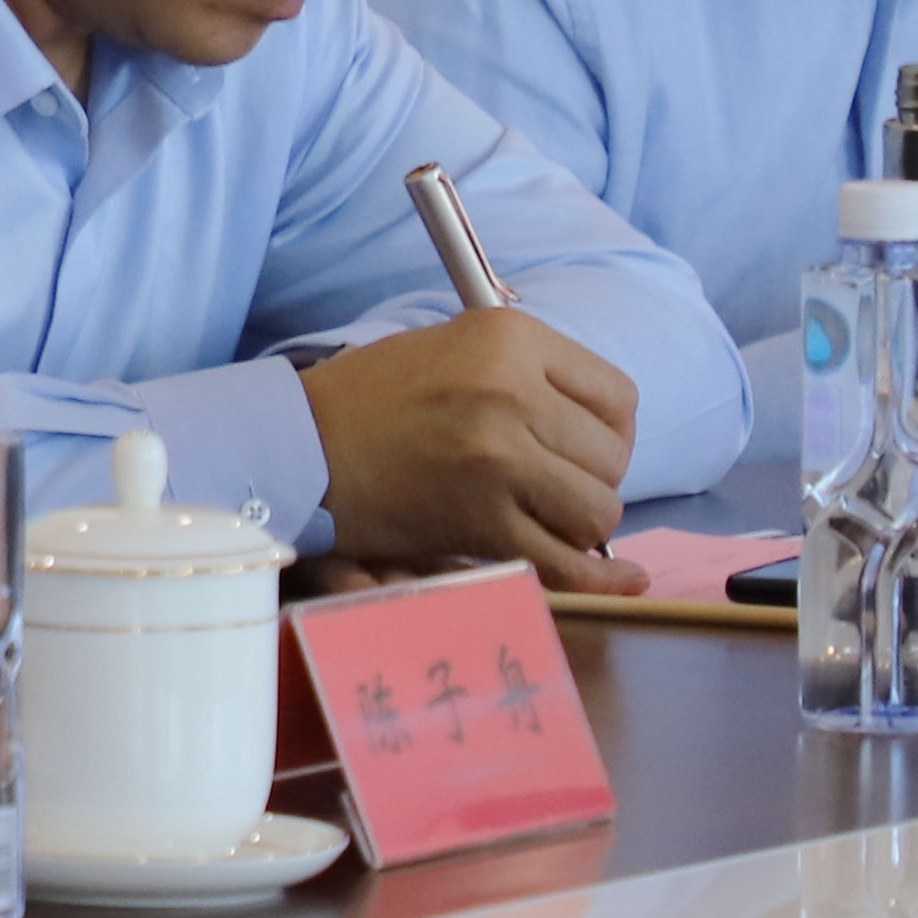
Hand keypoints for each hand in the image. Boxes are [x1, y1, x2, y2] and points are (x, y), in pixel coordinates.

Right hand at [298, 309, 645, 589]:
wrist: (297, 444)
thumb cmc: (373, 395)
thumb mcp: (457, 344)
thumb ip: (531, 371)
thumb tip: (610, 425)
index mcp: (511, 338)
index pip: (618, 398)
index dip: (609, 432)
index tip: (581, 448)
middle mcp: (512, 393)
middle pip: (611, 457)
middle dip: (593, 479)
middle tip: (553, 486)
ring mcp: (498, 459)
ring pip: (597, 509)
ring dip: (581, 523)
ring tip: (544, 516)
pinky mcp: (478, 520)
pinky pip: (566, 560)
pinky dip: (597, 576)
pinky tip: (619, 579)